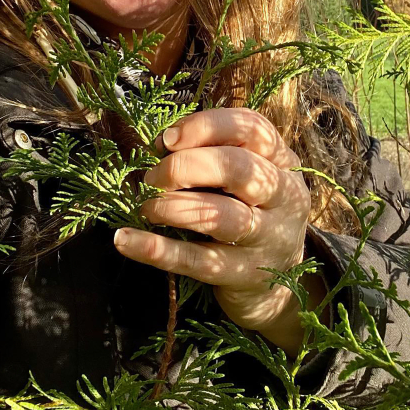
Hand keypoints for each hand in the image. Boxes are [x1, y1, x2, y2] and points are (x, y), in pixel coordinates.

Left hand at [113, 108, 324, 353]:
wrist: (279, 282)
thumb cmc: (250, 211)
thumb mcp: (247, 177)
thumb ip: (214, 153)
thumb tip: (162, 144)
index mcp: (283, 161)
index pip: (252, 129)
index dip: (206, 127)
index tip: (167, 139)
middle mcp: (285, 196)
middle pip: (240, 168)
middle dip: (186, 166)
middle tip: (153, 177)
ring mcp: (269, 238)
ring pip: (221, 216)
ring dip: (173, 207)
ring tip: (147, 207)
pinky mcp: (245, 274)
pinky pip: (197, 261)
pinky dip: (157, 249)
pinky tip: (125, 240)